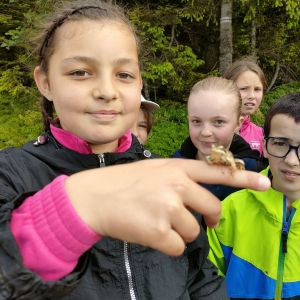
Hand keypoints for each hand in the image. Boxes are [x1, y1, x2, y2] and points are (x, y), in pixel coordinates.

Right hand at [65, 158, 269, 255]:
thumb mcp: (154, 170)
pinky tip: (150, 233)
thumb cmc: (123, 183)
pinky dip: (167, 245)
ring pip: (194, 231)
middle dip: (209, 219)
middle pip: (212, 208)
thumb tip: (199, 198)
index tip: (264, 184)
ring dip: (180, 232)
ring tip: (158, 222)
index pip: (216, 172)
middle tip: (204, 222)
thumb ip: (179, 178)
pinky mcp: (158, 231)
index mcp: (176, 168)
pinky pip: (178, 247)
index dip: (243, 178)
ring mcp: (169, 207)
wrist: (94, 196)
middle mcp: (177, 185)